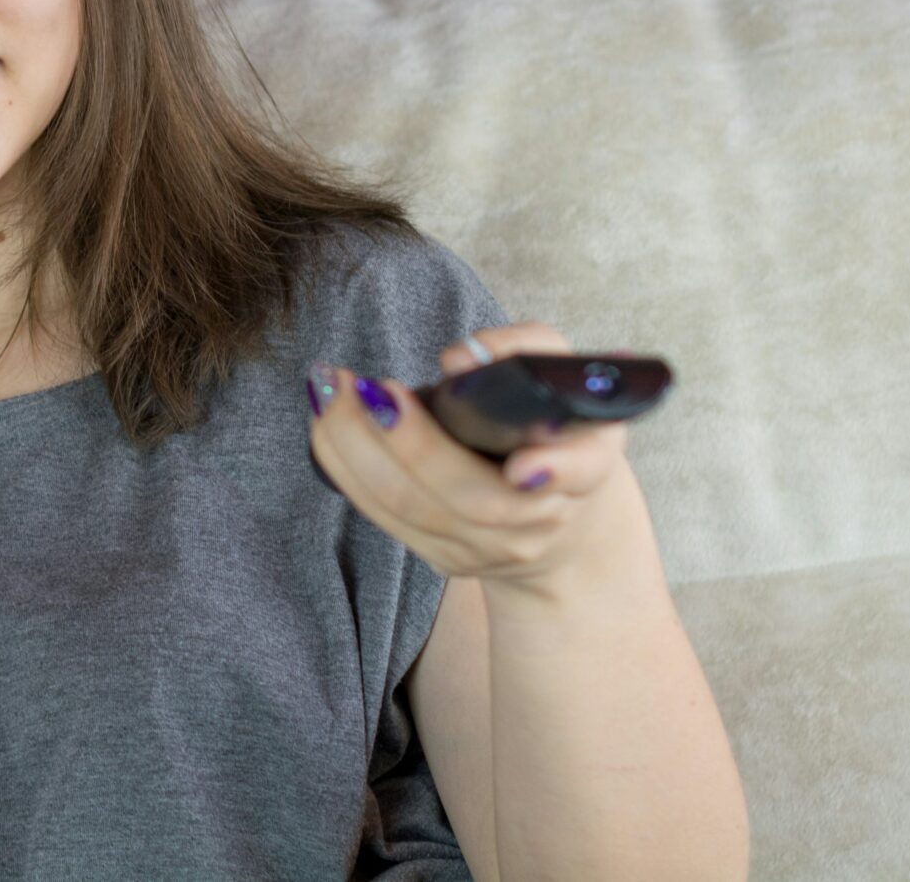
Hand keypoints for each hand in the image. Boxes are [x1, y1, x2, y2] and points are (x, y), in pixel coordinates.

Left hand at [307, 323, 640, 594]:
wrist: (563, 517)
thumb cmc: (556, 426)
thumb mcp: (562, 376)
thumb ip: (525, 350)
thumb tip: (458, 360)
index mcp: (585, 466)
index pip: (578, 472)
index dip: (553, 470)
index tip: (521, 466)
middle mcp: (541, 519)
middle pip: (473, 498)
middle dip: (411, 443)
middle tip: (365, 387)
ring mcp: (490, 549)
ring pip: (415, 509)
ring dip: (358, 448)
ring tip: (330, 390)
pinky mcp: (446, 559)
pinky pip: (386, 518)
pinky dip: (347, 468)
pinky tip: (324, 421)